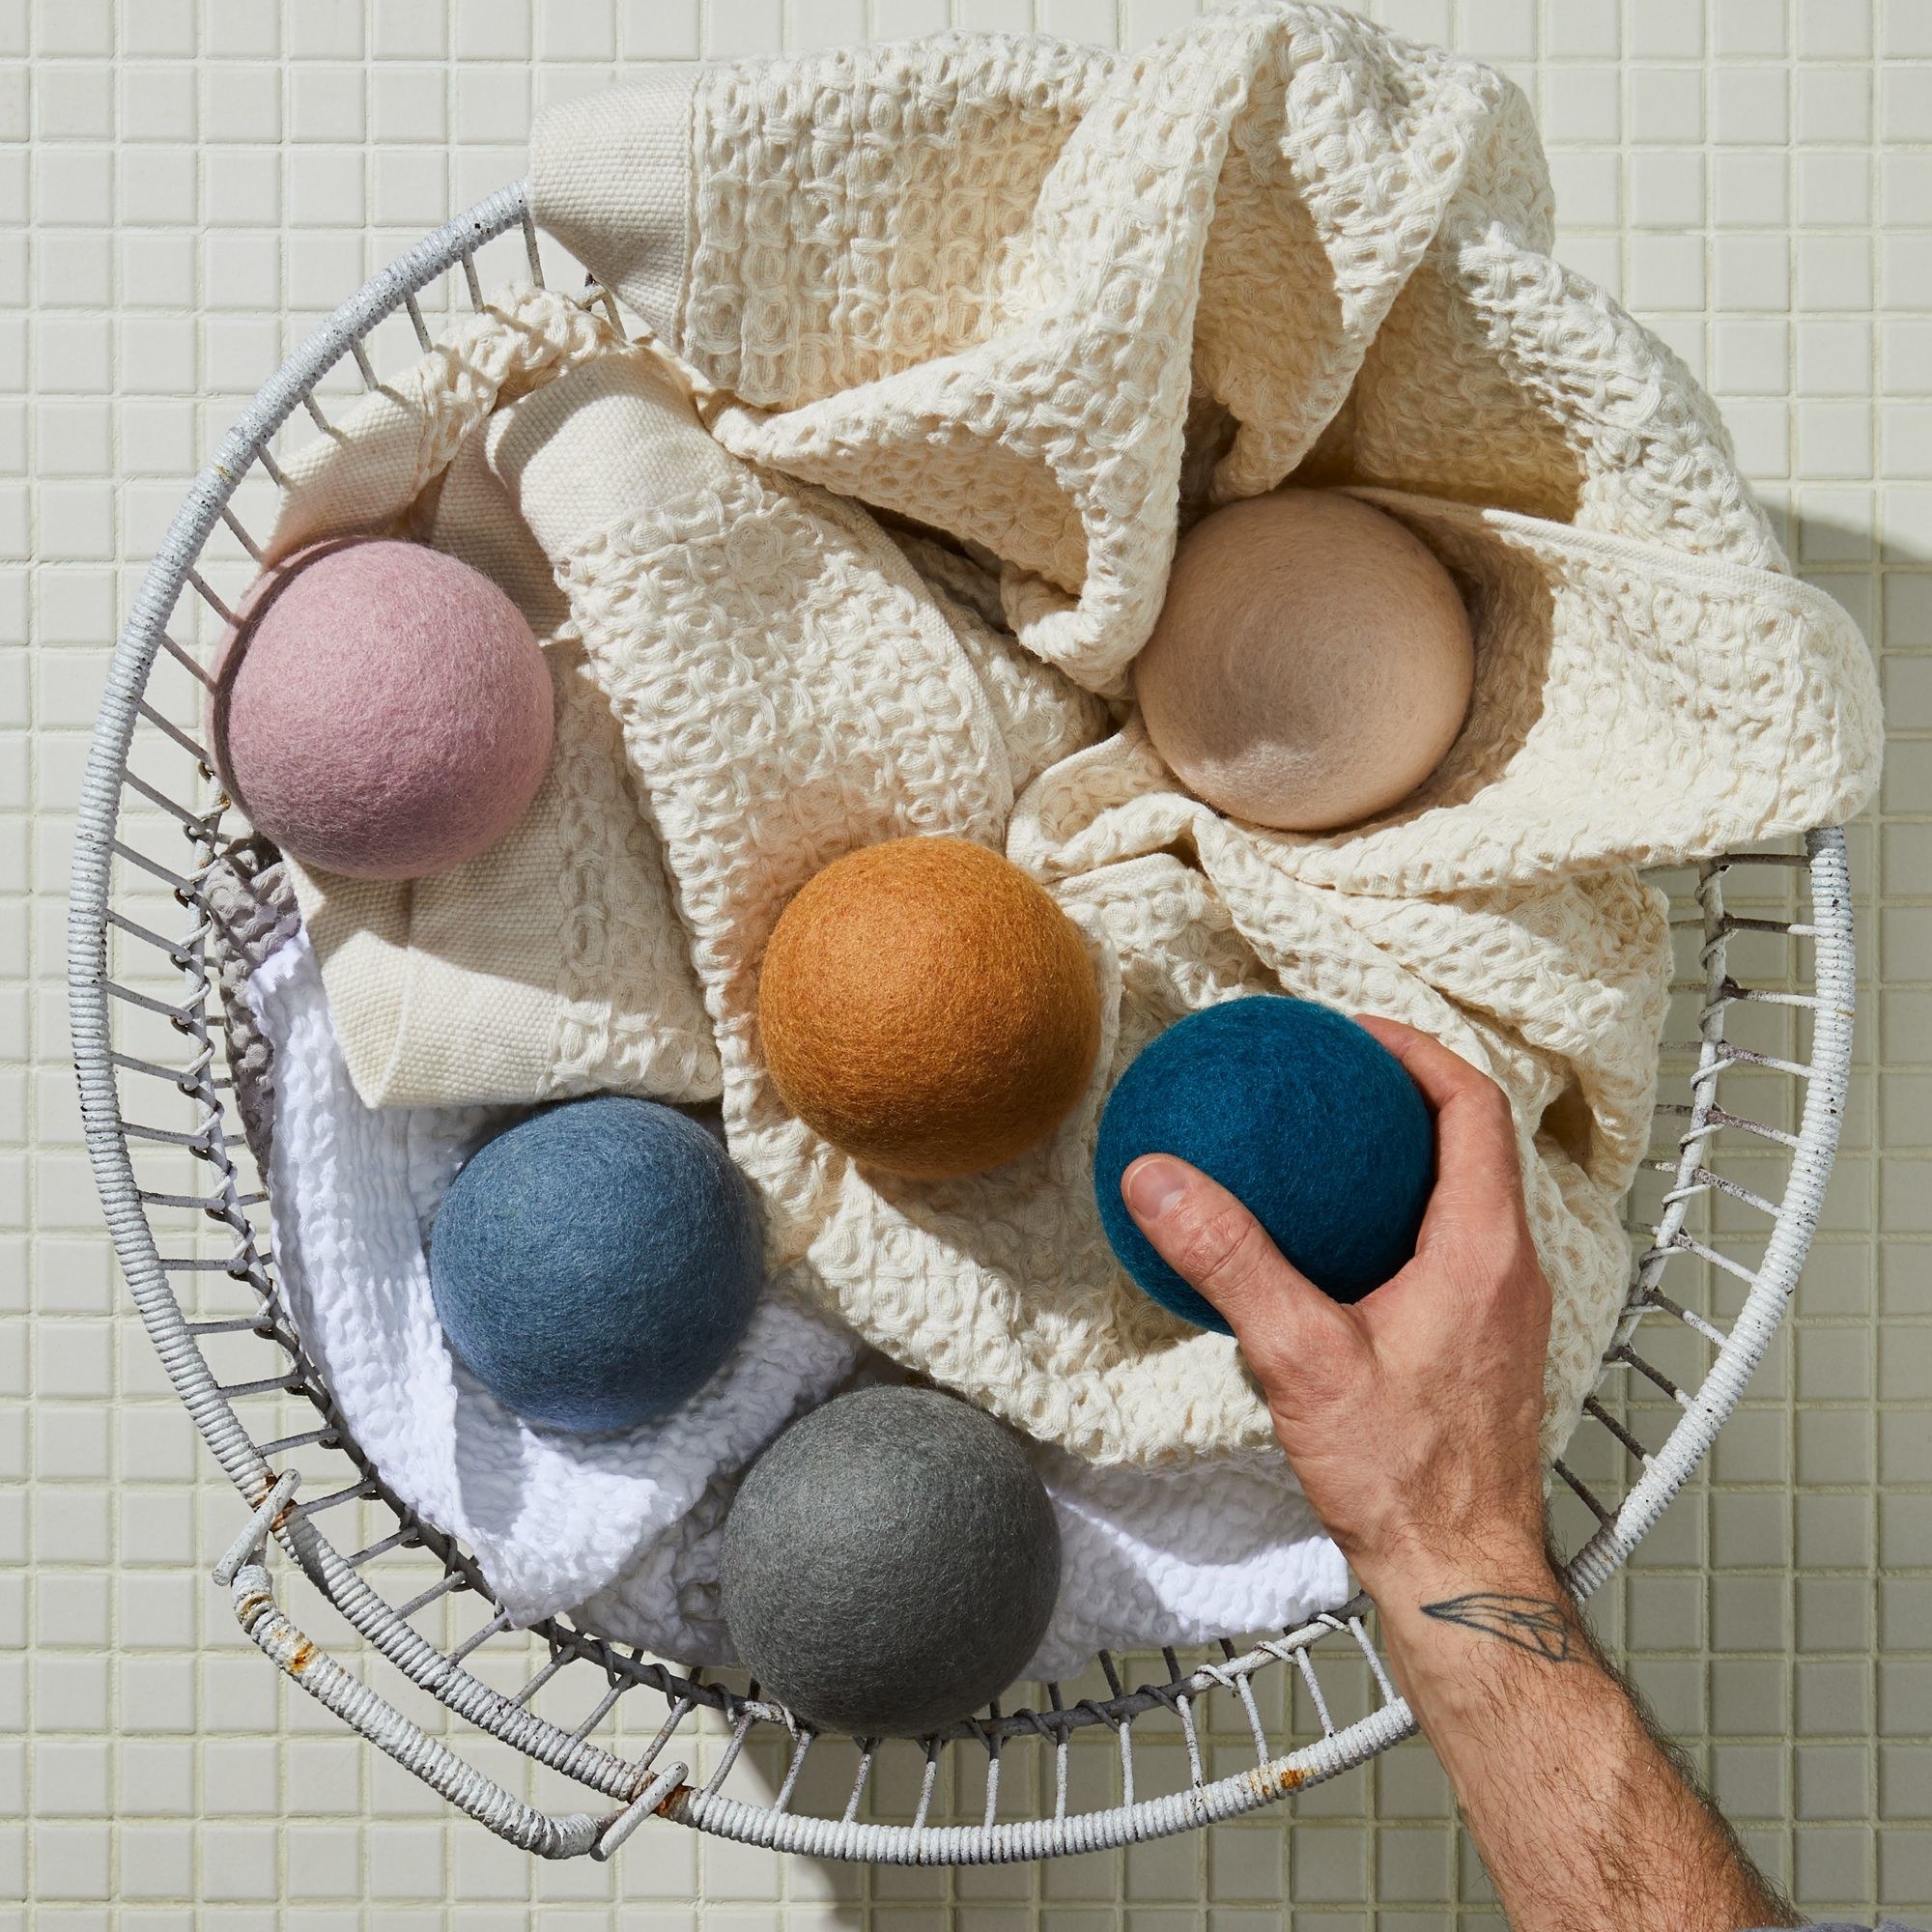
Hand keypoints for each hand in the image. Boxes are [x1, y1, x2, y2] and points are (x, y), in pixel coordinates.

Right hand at [1118, 1016, 1552, 1600]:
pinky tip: (1331, 1246)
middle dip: (1408, 1092)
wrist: (1460, 1572)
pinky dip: (1402, 1213)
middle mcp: (1511, 1268)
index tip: (1353, 1034)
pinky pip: (1452, 1245)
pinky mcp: (1486, 1344)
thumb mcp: (1300, 1359)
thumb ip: (1231, 1261)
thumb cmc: (1402, 1477)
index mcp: (1484, 1249)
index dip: (1418, 1052)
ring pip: (1467, 1195)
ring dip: (1408, 1153)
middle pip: (1476, 1141)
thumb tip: (1160, 1181)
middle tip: (1331, 1077)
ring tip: (1326, 1145)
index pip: (1474, 1107)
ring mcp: (1505, 1309)